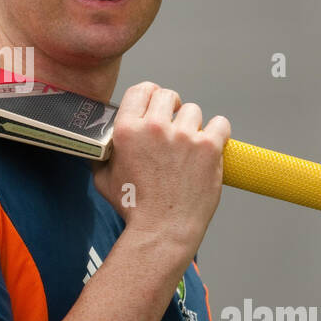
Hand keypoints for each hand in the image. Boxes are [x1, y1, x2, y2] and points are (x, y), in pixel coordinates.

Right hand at [93, 81, 229, 256]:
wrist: (162, 230)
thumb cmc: (134, 208)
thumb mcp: (103, 179)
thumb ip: (102, 155)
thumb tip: (99, 144)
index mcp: (127, 130)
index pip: (141, 90)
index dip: (149, 95)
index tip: (155, 105)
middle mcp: (154, 128)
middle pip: (168, 95)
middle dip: (171, 107)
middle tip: (173, 124)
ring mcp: (184, 136)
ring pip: (194, 110)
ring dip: (192, 124)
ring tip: (189, 144)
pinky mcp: (208, 148)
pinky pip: (220, 123)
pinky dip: (218, 131)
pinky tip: (211, 143)